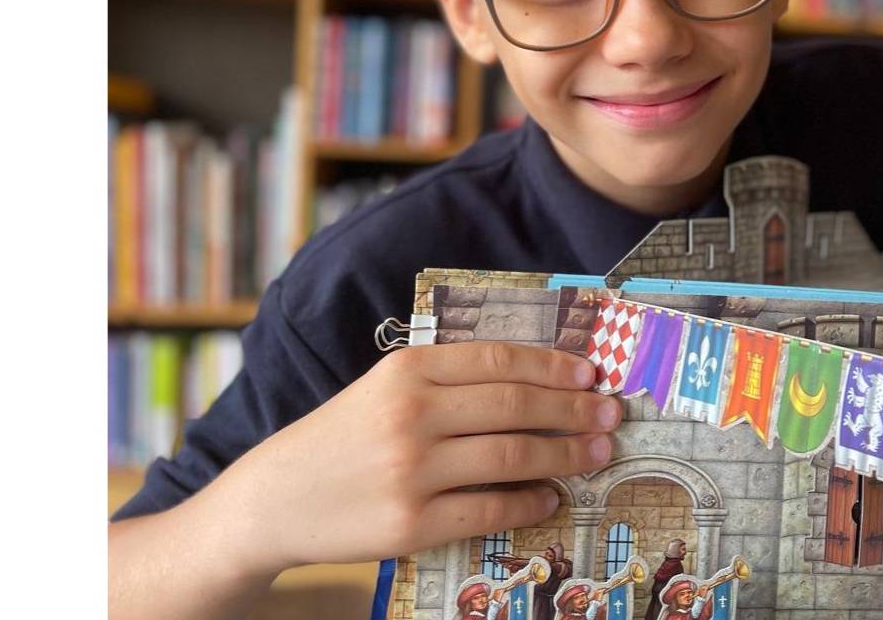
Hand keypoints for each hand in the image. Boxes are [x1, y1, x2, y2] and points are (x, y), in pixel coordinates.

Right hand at [209, 341, 619, 573]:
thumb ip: (445, 379)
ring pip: (513, 456)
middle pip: (515, 405)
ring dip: (565, 453)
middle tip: (611, 413)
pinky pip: (491, 510)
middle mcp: (411, 415)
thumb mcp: (381, 390)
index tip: (591, 373)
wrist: (272, 502)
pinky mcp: (411, 523)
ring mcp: (412, 471)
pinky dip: (530, 502)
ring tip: (596, 452)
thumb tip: (533, 380)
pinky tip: (551, 496)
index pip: (498, 359)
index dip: (553, 364)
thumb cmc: (338, 440)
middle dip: (574, 409)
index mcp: (405, 371)